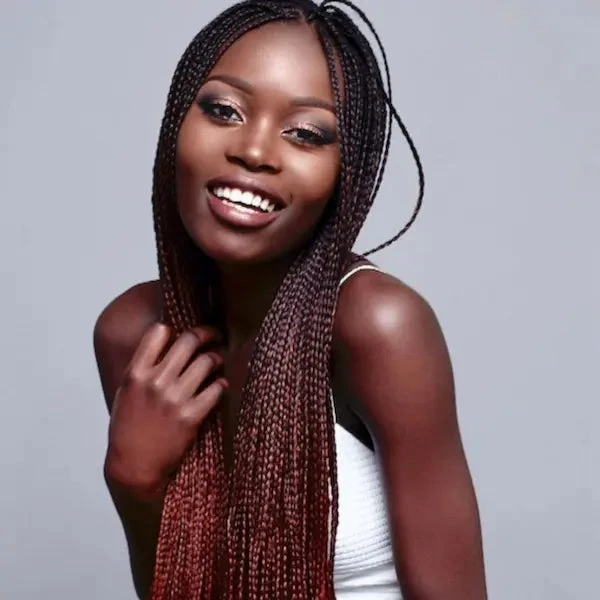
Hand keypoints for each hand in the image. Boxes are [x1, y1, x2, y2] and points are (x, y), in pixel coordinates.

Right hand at [104, 323, 225, 497]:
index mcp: (136, 374)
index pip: (157, 333)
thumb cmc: (127, 429)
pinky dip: (221, 384)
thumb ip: (142, 368)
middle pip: (188, 341)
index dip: (173, 329)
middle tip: (214, 334)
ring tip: (217, 360)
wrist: (133, 465)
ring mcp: (175, 399)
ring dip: (215, 358)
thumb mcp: (125, 393)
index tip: (182, 332)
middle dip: (206, 333)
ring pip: (206, 362)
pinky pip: (216, 390)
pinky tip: (220, 385)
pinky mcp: (191, 416)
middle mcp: (156, 382)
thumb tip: (166, 345)